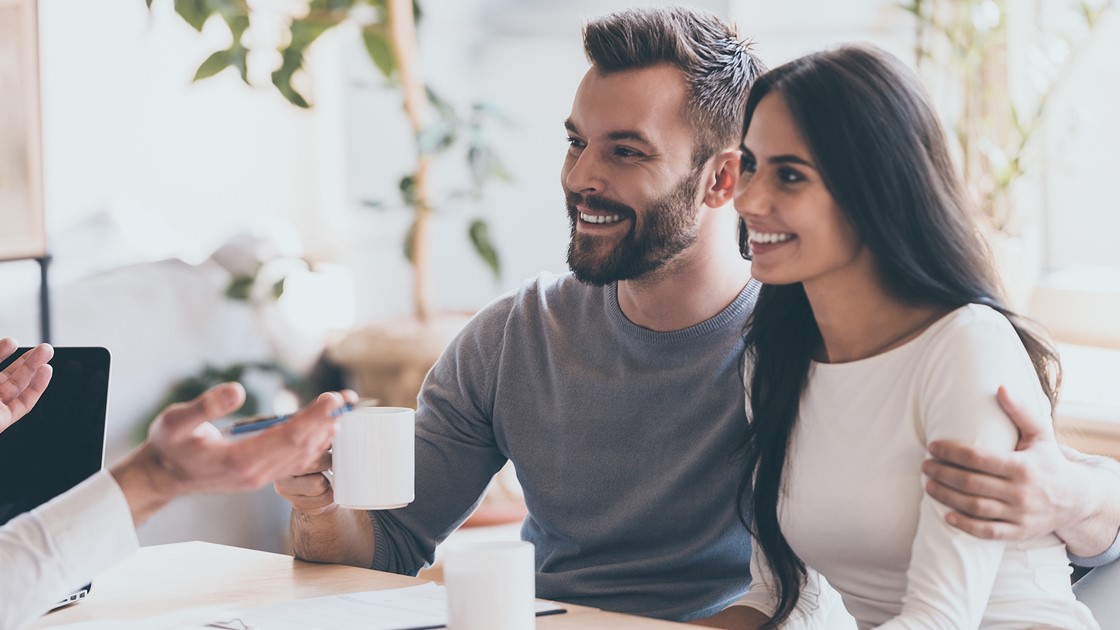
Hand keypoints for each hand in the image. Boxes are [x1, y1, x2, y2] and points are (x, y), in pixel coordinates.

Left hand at [0, 339, 52, 432]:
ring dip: (35, 367)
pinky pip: (25, 402)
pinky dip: (38, 386)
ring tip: (48, 352)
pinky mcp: (4, 419)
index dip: (1, 352)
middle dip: (26, 360)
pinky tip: (46, 371)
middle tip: (44, 347)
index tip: (13, 342)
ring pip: (19, 385)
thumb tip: (8, 343)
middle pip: (9, 375)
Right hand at [111, 383, 345, 524]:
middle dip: (327, 421)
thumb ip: (205, 406)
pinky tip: (327, 427)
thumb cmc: (169, 445)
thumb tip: (238, 389)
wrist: (163, 476)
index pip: (287, 438)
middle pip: (302, 446)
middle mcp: (256, 473)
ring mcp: (261, 477)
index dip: (313, 417)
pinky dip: (314, 442)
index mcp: (239, 461)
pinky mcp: (262, 475)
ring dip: (325, 432)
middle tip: (347, 398)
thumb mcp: (176, 421)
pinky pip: (295, 460)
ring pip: (303, 455)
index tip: (332, 399)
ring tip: (344, 409)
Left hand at [922, 386, 1089, 540]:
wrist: (1076, 499)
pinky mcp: (1018, 532)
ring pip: (975, 507)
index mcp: (1023, 466)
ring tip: (928, 485)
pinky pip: (987, 532)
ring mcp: (1019, 514)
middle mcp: (1021, 492)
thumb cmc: (1049, 462)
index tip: (932, 447)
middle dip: (942, 474)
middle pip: (971, 483)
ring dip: (947, 497)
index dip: (951, 452)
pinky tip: (947, 515)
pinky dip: (966, 525)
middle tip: (925, 466)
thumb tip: (1000, 387)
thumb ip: (1020, 411)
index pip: (978, 458)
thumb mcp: (1040, 434)